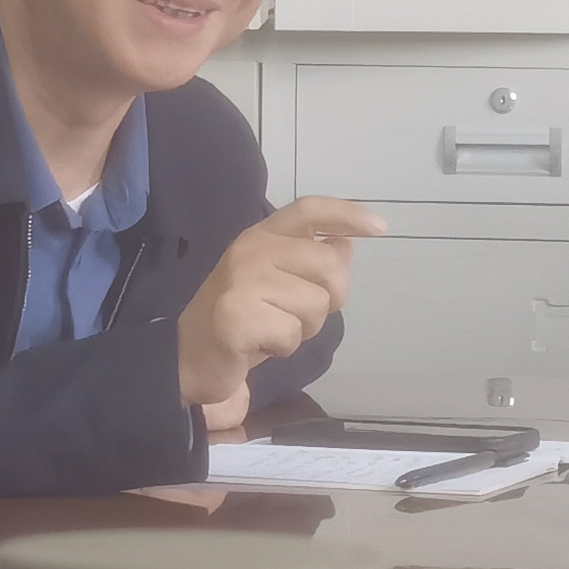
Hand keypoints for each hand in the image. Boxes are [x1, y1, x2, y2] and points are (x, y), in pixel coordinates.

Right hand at [177, 196, 382, 411]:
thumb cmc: (240, 319)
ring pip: (315, 306)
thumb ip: (309, 263)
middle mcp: (252, 250)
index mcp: (262, 237)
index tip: (380, 228)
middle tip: (297, 315)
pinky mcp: (236, 315)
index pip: (309, 210)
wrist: (188, 358)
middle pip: (330, 266)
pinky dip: (282, 348)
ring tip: (270, 330)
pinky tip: (257, 345)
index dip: (347, 214)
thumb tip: (346, 244)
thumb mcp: (278, 285)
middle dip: (329, 300)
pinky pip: (292, 334)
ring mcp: (242, 280)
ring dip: (301, 329)